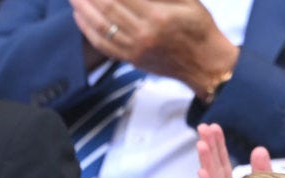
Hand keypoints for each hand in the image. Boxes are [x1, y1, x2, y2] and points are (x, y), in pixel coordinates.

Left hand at [70, 0, 238, 97]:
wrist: (205, 64)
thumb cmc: (199, 28)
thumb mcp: (187, 0)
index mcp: (158, 17)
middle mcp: (143, 35)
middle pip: (107, 9)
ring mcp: (135, 50)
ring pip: (100, 27)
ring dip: (83, 9)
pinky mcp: (131, 60)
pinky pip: (103, 45)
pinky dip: (87, 30)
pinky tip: (79, 17)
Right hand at [196, 123, 271, 177]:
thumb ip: (262, 169)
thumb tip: (259, 149)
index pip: (223, 162)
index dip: (218, 144)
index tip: (214, 127)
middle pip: (215, 167)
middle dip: (209, 147)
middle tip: (202, 127)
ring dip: (206, 161)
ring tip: (201, 144)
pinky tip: (201, 171)